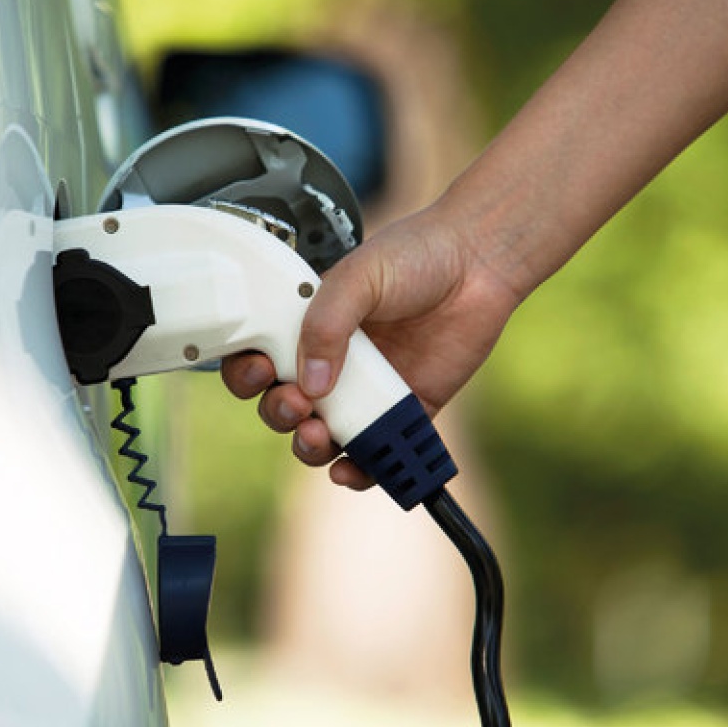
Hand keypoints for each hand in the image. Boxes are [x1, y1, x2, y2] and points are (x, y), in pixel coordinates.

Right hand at [221, 200, 520, 489]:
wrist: (478, 263)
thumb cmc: (415, 256)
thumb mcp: (358, 276)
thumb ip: (327, 322)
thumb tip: (312, 383)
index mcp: (308, 326)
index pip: (260, 359)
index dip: (249, 373)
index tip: (261, 370)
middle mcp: (332, 363)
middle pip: (285, 406)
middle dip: (279, 413)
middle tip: (296, 403)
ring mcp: (366, 392)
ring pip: (322, 437)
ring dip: (309, 446)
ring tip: (318, 434)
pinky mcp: (404, 413)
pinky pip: (374, 454)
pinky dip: (358, 472)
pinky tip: (349, 470)